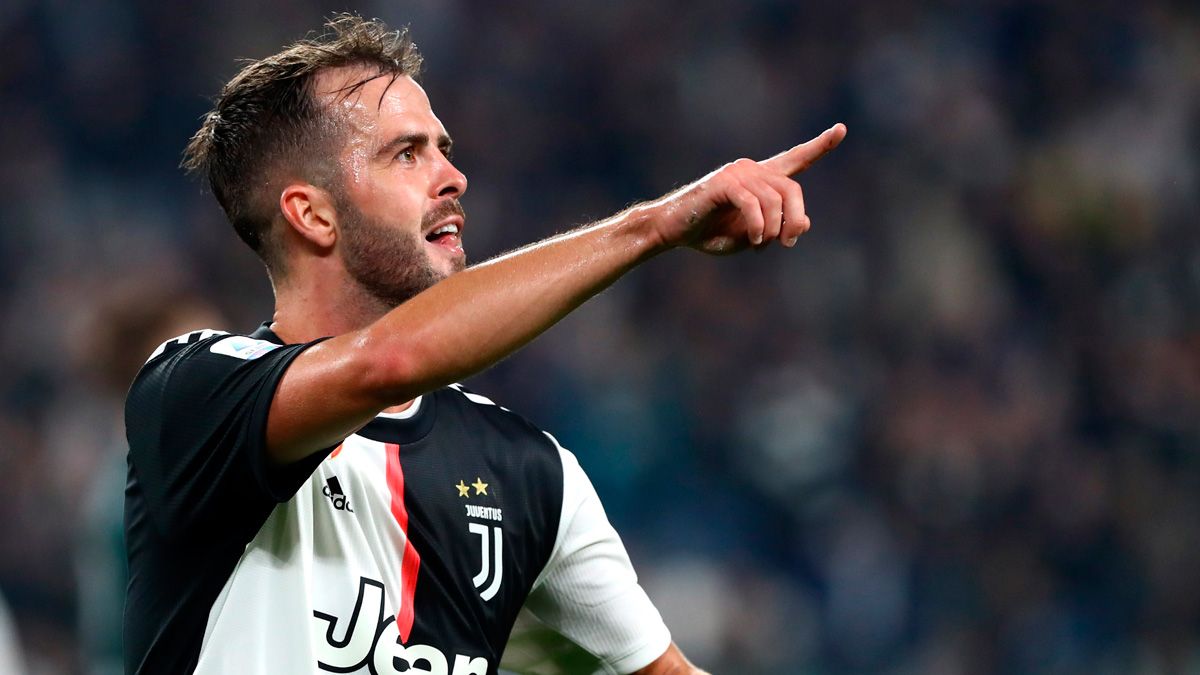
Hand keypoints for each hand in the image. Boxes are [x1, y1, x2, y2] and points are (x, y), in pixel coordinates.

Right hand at [645, 123, 845, 253]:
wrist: (671, 229)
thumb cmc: (709, 232)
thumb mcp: (752, 236)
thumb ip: (779, 228)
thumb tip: (805, 222)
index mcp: (760, 179)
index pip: (795, 158)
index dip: (820, 146)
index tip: (841, 130)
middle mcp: (752, 169)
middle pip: (792, 189)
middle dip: (794, 219)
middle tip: (788, 243)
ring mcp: (737, 173)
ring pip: (774, 200)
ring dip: (772, 228)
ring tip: (760, 243)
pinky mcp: (723, 183)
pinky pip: (753, 204)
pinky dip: (757, 225)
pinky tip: (753, 239)